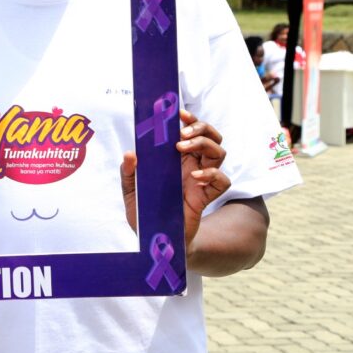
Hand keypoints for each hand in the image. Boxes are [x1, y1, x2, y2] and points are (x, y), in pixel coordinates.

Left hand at [120, 109, 230, 254]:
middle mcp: (191, 165)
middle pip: (211, 137)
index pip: (191, 132)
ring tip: (182, 148)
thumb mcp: (130, 190)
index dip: (191, 120)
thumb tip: (130, 154)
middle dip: (201, 128)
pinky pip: (223, 181)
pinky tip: (196, 177)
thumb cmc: (144, 211)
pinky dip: (213, 174)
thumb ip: (129, 172)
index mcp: (175, 159)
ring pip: (219, 152)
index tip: (179, 114)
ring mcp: (201, 180)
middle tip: (181, 135)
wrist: (155, 239)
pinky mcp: (205, 197)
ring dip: (204, 145)